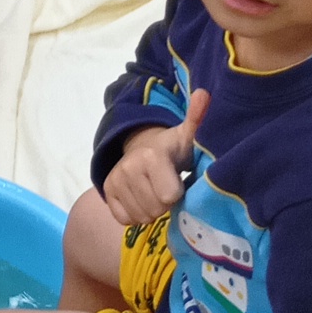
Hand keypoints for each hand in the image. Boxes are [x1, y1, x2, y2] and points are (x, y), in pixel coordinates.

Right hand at [102, 90, 209, 226]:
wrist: (141, 146)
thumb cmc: (172, 148)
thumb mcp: (187, 136)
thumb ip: (197, 119)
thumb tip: (204, 93)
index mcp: (151, 156)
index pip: (169, 197)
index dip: (178, 193)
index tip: (179, 181)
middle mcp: (128, 167)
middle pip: (155, 209)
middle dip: (165, 204)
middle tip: (167, 188)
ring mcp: (115, 180)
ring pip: (141, 216)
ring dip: (151, 210)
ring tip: (155, 192)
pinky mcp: (107, 191)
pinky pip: (125, 219)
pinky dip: (135, 214)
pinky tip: (141, 198)